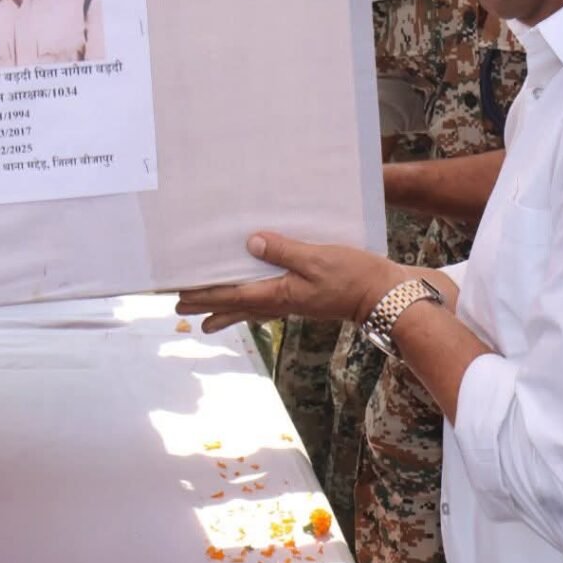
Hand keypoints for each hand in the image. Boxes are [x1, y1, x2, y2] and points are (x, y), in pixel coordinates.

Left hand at [174, 232, 407, 334]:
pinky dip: (249, 307)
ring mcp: (291, 303)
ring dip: (224, 311)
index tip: (179, 294)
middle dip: (206, 305)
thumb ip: (283, 250)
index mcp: (278, 293)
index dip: (203, 293)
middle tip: (178, 308)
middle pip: (234, 305)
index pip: (232, 294)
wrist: (384, 295)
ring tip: (204, 320)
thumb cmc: (352, 275)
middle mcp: (279, 302)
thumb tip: (250, 242)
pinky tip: (248, 308)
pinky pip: (266, 306)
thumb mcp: (317, 258)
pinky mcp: (302, 300)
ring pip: (248, 309)